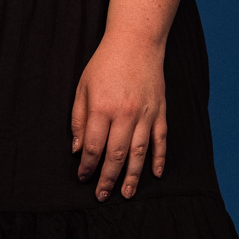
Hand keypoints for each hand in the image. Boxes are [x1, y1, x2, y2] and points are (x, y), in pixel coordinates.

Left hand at [71, 32, 167, 200]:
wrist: (136, 43)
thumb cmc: (104, 65)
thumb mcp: (83, 88)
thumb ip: (79, 120)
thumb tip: (78, 149)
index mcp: (102, 108)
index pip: (94, 146)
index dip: (87, 166)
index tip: (83, 177)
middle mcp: (125, 114)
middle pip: (116, 155)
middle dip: (108, 178)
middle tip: (102, 195)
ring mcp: (145, 114)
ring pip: (139, 153)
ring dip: (133, 176)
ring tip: (125, 194)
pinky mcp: (160, 112)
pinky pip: (161, 140)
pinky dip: (159, 159)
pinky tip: (154, 174)